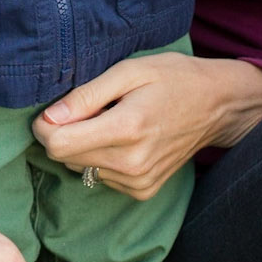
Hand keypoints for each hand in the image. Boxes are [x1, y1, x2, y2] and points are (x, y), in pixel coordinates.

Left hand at [32, 50, 261, 198]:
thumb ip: (86, 95)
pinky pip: (101, 178)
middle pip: (64, 157)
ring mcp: (138, 181)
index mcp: (127, 128)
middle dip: (63, 134)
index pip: (58, 144)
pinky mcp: (143, 191)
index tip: (52, 110)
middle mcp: (131, 163)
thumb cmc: (173, 79)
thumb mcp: (129, 70)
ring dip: (84, 146)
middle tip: (87, 110)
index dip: (44, 126)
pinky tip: (124, 140)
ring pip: (80, 169)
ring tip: (112, 122)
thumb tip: (49, 117)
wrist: (217, 106)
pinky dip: (102, 159)